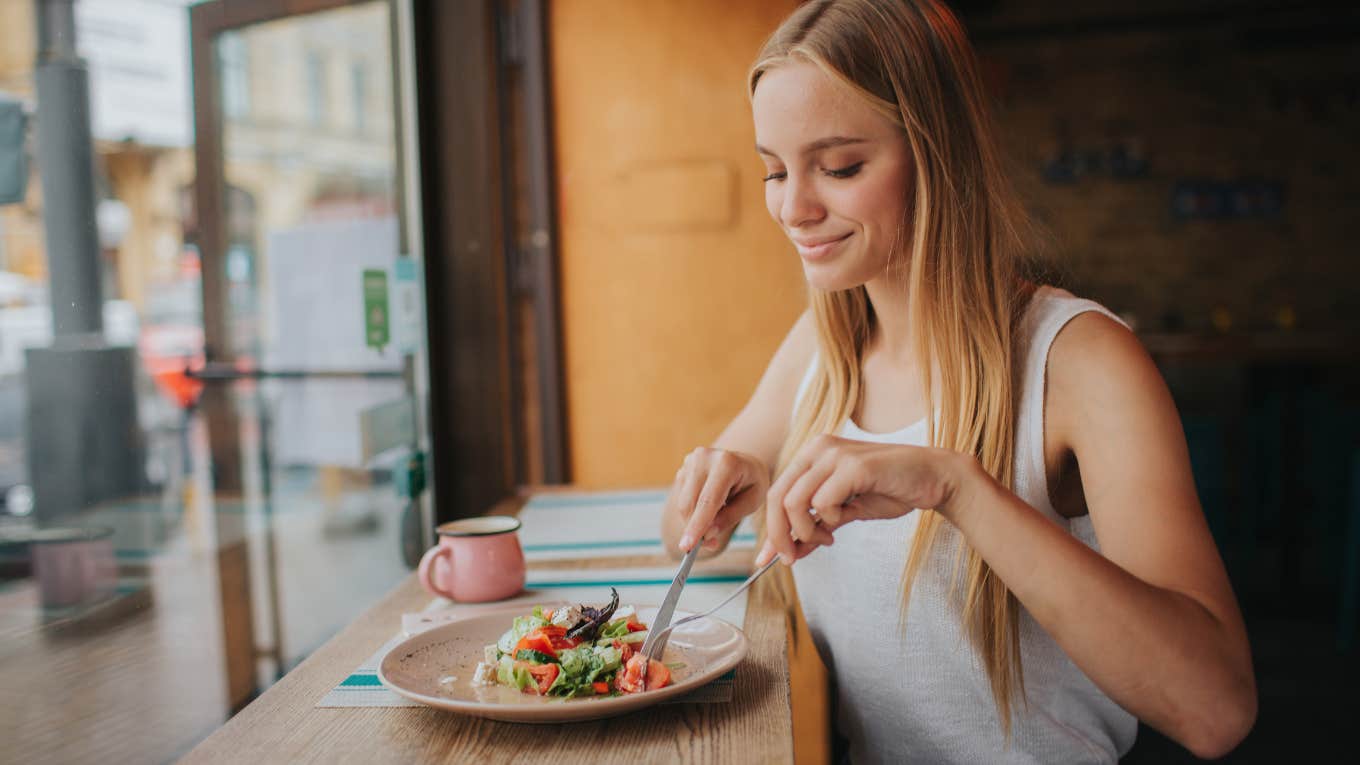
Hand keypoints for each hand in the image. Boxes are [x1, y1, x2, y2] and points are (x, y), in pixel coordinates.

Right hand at [664, 447, 770, 553]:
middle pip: (690, 503)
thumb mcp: (752, 502)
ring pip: (683, 503)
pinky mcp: (683, 467)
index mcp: (726, 463)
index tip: (687, 547)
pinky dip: (692, 511)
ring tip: (716, 521)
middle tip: (711, 544)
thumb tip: (707, 534)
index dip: (697, 526)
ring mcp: (691, 460)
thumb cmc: (752, 482)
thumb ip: (730, 517)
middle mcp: (704, 457)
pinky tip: (709, 507)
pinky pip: (682, 498)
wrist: (745, 462)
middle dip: (696, 529)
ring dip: (694, 521)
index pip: (707, 501)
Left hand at [756, 435, 969, 565]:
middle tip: (790, 559)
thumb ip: (816, 527)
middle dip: (779, 535)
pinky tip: (844, 520)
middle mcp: (818, 448)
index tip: (767, 558)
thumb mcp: (845, 513)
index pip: (777, 493)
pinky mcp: (853, 466)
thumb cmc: (890, 491)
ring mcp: (835, 454)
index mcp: (813, 454)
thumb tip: (790, 552)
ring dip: (806, 531)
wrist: (933, 478)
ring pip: (794, 501)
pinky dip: (829, 520)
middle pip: (778, 497)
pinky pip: (822, 502)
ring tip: (827, 538)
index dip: (770, 529)